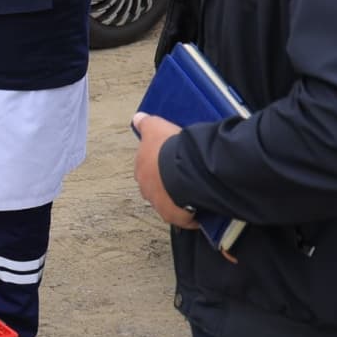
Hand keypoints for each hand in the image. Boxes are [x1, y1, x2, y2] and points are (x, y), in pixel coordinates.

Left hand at [132, 113, 200, 229]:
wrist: (185, 167)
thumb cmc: (169, 146)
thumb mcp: (156, 126)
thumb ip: (145, 123)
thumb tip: (137, 118)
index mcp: (140, 168)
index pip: (147, 168)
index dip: (160, 166)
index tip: (171, 163)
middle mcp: (145, 188)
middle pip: (156, 187)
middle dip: (167, 184)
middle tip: (183, 178)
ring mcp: (158, 204)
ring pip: (168, 203)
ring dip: (178, 199)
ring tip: (194, 193)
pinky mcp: (173, 216)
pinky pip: (182, 218)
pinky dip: (190, 216)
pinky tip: (200, 210)